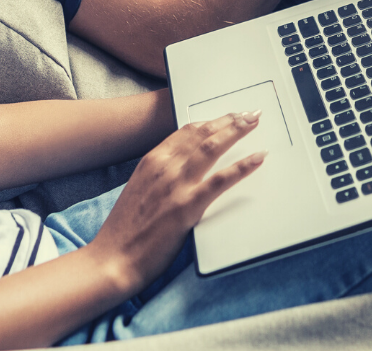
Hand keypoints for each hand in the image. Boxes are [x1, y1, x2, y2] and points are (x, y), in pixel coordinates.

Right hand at [84, 112, 264, 292]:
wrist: (113, 258)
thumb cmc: (124, 232)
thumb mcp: (139, 191)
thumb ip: (159, 176)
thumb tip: (182, 171)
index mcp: (151, 161)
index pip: (186, 131)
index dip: (210, 121)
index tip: (226, 116)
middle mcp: (164, 166)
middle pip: (202, 133)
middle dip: (229, 120)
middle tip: (249, 113)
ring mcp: (176, 184)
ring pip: (213, 146)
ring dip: (237, 131)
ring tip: (255, 122)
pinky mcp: (187, 206)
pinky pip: (221, 179)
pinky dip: (243, 166)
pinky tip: (259, 158)